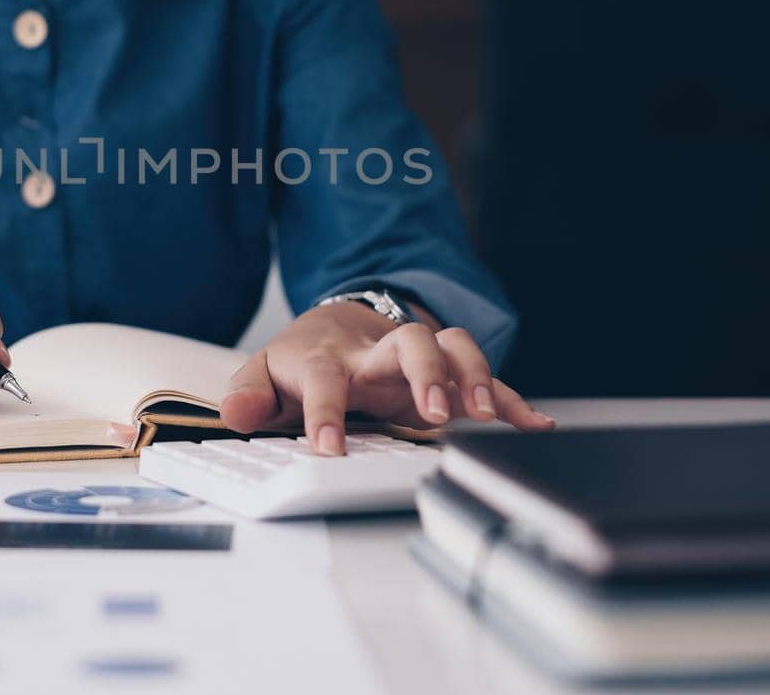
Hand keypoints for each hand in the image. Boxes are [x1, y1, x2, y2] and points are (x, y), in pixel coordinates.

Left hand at [219, 302, 553, 454]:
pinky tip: (534, 425)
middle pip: (407, 343)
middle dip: (425, 373)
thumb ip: (249, 394)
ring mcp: (416, 359)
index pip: (325, 380)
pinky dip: (512, 400)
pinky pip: (484, 379)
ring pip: (454, 347)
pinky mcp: (445, 373)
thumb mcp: (264, 374)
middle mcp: (377, 353)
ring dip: (475, 375)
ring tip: (487, 414)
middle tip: (435, 414)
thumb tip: (235, 412)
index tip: (328, 448)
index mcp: (329, 359)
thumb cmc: (303, 358)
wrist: (335, 321)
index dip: (325, 413)